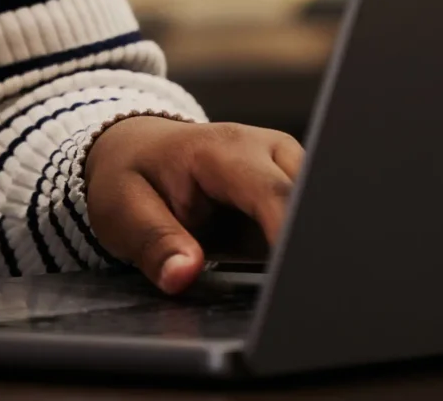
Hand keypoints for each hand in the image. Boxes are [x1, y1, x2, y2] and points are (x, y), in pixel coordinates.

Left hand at [85, 117, 303, 293]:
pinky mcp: (290, 190)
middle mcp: (268, 150)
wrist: (137, 148)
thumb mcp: (123, 209)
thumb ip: (155, 243)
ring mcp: (285, 168)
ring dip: (305, 249)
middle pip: (311, 201)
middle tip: (289, 294)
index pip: (275, 194)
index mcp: (225, 149)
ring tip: (284, 285)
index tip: (291, 279)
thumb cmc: (131, 174)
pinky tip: (283, 273)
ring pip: (319, 212)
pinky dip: (300, 250)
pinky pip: (308, 222)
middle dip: (305, 246)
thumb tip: (183, 275)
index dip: (289, 237)